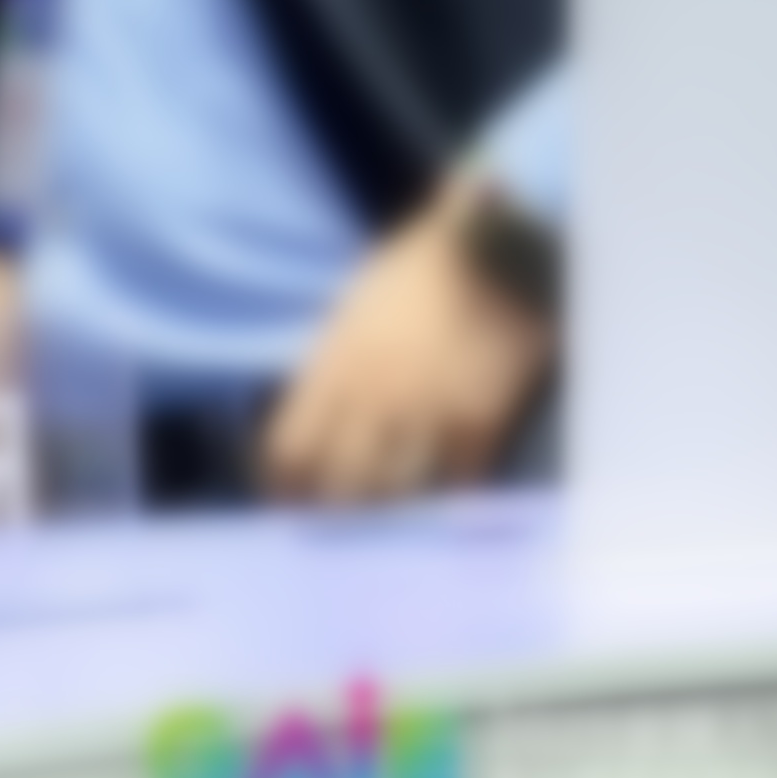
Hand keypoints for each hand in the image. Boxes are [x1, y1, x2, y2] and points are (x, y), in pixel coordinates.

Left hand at [264, 178, 553, 506]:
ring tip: (389, 518)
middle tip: (339, 523)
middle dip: (333, 509)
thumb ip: (333, 365)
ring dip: (389, 509)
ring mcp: (425, 414)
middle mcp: (372, 398)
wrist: (492, 255)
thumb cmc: (417, 272)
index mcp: (333, 366)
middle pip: (338, 484)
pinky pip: (456, 483)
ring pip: (394, 492)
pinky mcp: (478, 423)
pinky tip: (445, 497)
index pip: (290, 448)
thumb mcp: (353, 310)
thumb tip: (315, 412)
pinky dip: (449, 496)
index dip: (284, 483)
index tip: (285, 501)